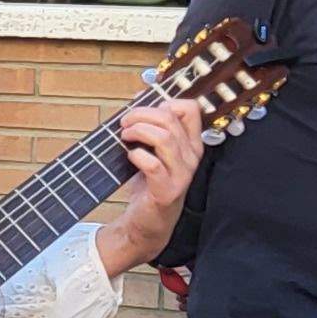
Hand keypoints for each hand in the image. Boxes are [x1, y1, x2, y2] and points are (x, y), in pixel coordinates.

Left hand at [95, 99, 207, 274]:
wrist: (148, 221)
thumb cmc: (150, 183)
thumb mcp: (153, 150)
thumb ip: (150, 124)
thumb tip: (138, 96)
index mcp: (191, 143)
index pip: (190, 109)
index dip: (165, 102)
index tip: (146, 110)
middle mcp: (191, 157)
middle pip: (170, 119)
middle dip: (142, 114)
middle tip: (125, 123)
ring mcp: (182, 174)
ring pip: (164, 138)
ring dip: (138, 131)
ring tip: (125, 136)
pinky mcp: (167, 190)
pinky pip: (153, 164)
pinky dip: (137, 156)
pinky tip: (130, 157)